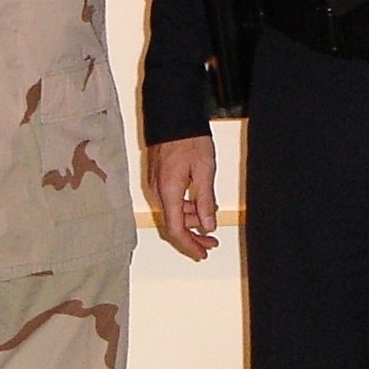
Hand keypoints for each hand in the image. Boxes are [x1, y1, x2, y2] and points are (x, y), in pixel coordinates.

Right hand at [147, 136, 220, 259]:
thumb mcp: (204, 169)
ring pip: (172, 213)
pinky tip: (200, 205)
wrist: (172, 115)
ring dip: (191, 221)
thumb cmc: (188, 138)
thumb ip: (205, 199)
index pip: (176, 229)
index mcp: (169, 191)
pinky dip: (185, 208)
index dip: (190, 245)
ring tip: (210, 221)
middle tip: (212, 242)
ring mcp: (156, 185)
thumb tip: (208, 225)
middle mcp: (158, 191)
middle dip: (193, 236)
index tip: (202, 253)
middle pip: (173, 224)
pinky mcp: (158, 178)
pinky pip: (170, 201)